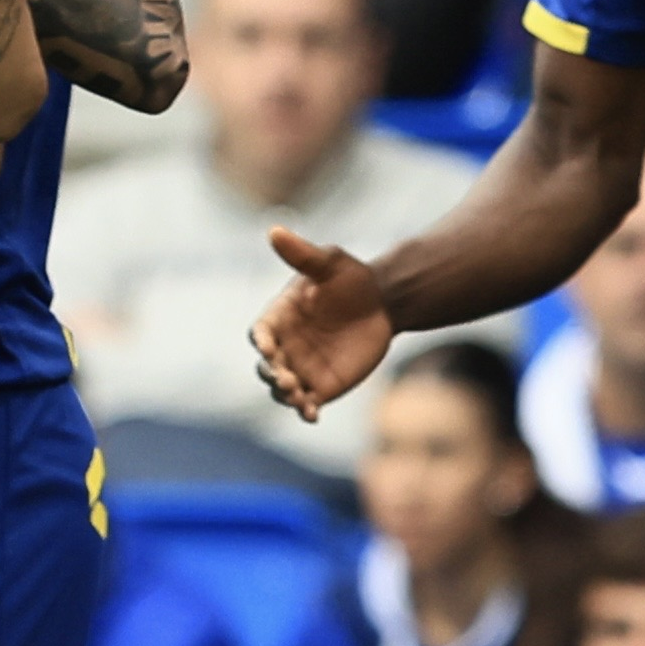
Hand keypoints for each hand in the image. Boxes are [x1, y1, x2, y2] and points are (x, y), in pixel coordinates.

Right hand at [251, 227, 395, 422]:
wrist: (385, 304)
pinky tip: (312, 415)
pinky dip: (305, 411)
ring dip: (285, 395)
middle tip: (287, 378)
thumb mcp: (330, 263)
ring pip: (282, 389)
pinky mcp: (322, 386)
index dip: (261, 342)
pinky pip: (307, 404)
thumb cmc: (353, 278)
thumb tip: (274, 230)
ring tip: (298, 397)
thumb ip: (302, 254)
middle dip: (272, 374)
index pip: (259, 334)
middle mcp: (286, 346)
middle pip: (266, 367)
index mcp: (280, 316)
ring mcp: (302, 368)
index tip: (268, 347)